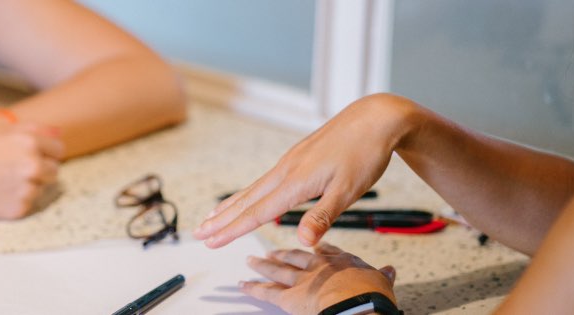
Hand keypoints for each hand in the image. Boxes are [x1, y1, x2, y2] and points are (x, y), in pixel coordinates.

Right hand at [0, 122, 64, 218]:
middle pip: (54, 170)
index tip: (32, 155)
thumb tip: (59, 132)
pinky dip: (16, 200)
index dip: (45, 152)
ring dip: (28, 185)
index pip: (58, 149)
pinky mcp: (18, 209)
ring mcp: (27, 189)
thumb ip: (31, 130)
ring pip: (41, 188)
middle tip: (12, 170)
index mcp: (29, 142)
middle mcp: (33, 165)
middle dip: (39, 170)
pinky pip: (28, 203)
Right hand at [194, 94, 424, 247]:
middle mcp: (286, 170)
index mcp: (296, 182)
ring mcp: (289, 162)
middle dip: (221, 219)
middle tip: (197, 233)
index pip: (257, 212)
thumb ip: (322, 217)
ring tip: (211, 217)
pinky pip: (264, 180)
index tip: (210, 241)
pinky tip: (248, 197)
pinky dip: (249, 193)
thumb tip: (302, 242)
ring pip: (253, 189)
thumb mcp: (349, 190)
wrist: (375, 118)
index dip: (232, 229)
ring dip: (230, 206)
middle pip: (247, 200)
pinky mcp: (297, 158)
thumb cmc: (365, 153)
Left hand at [241, 243, 396, 314]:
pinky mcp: (289, 297)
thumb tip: (390, 271)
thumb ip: (383, 276)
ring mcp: (302, 280)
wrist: (357, 305)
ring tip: (251, 261)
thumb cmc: (372, 295)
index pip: (326, 251)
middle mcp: (318, 266)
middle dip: (283, 253)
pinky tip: (243, 284)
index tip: (312, 246)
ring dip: (263, 265)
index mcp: (341, 261)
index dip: (317, 248)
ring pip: (278, 269)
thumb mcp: (382, 282)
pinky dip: (253, 288)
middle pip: (296, 256)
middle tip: (272, 251)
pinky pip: (267, 292)